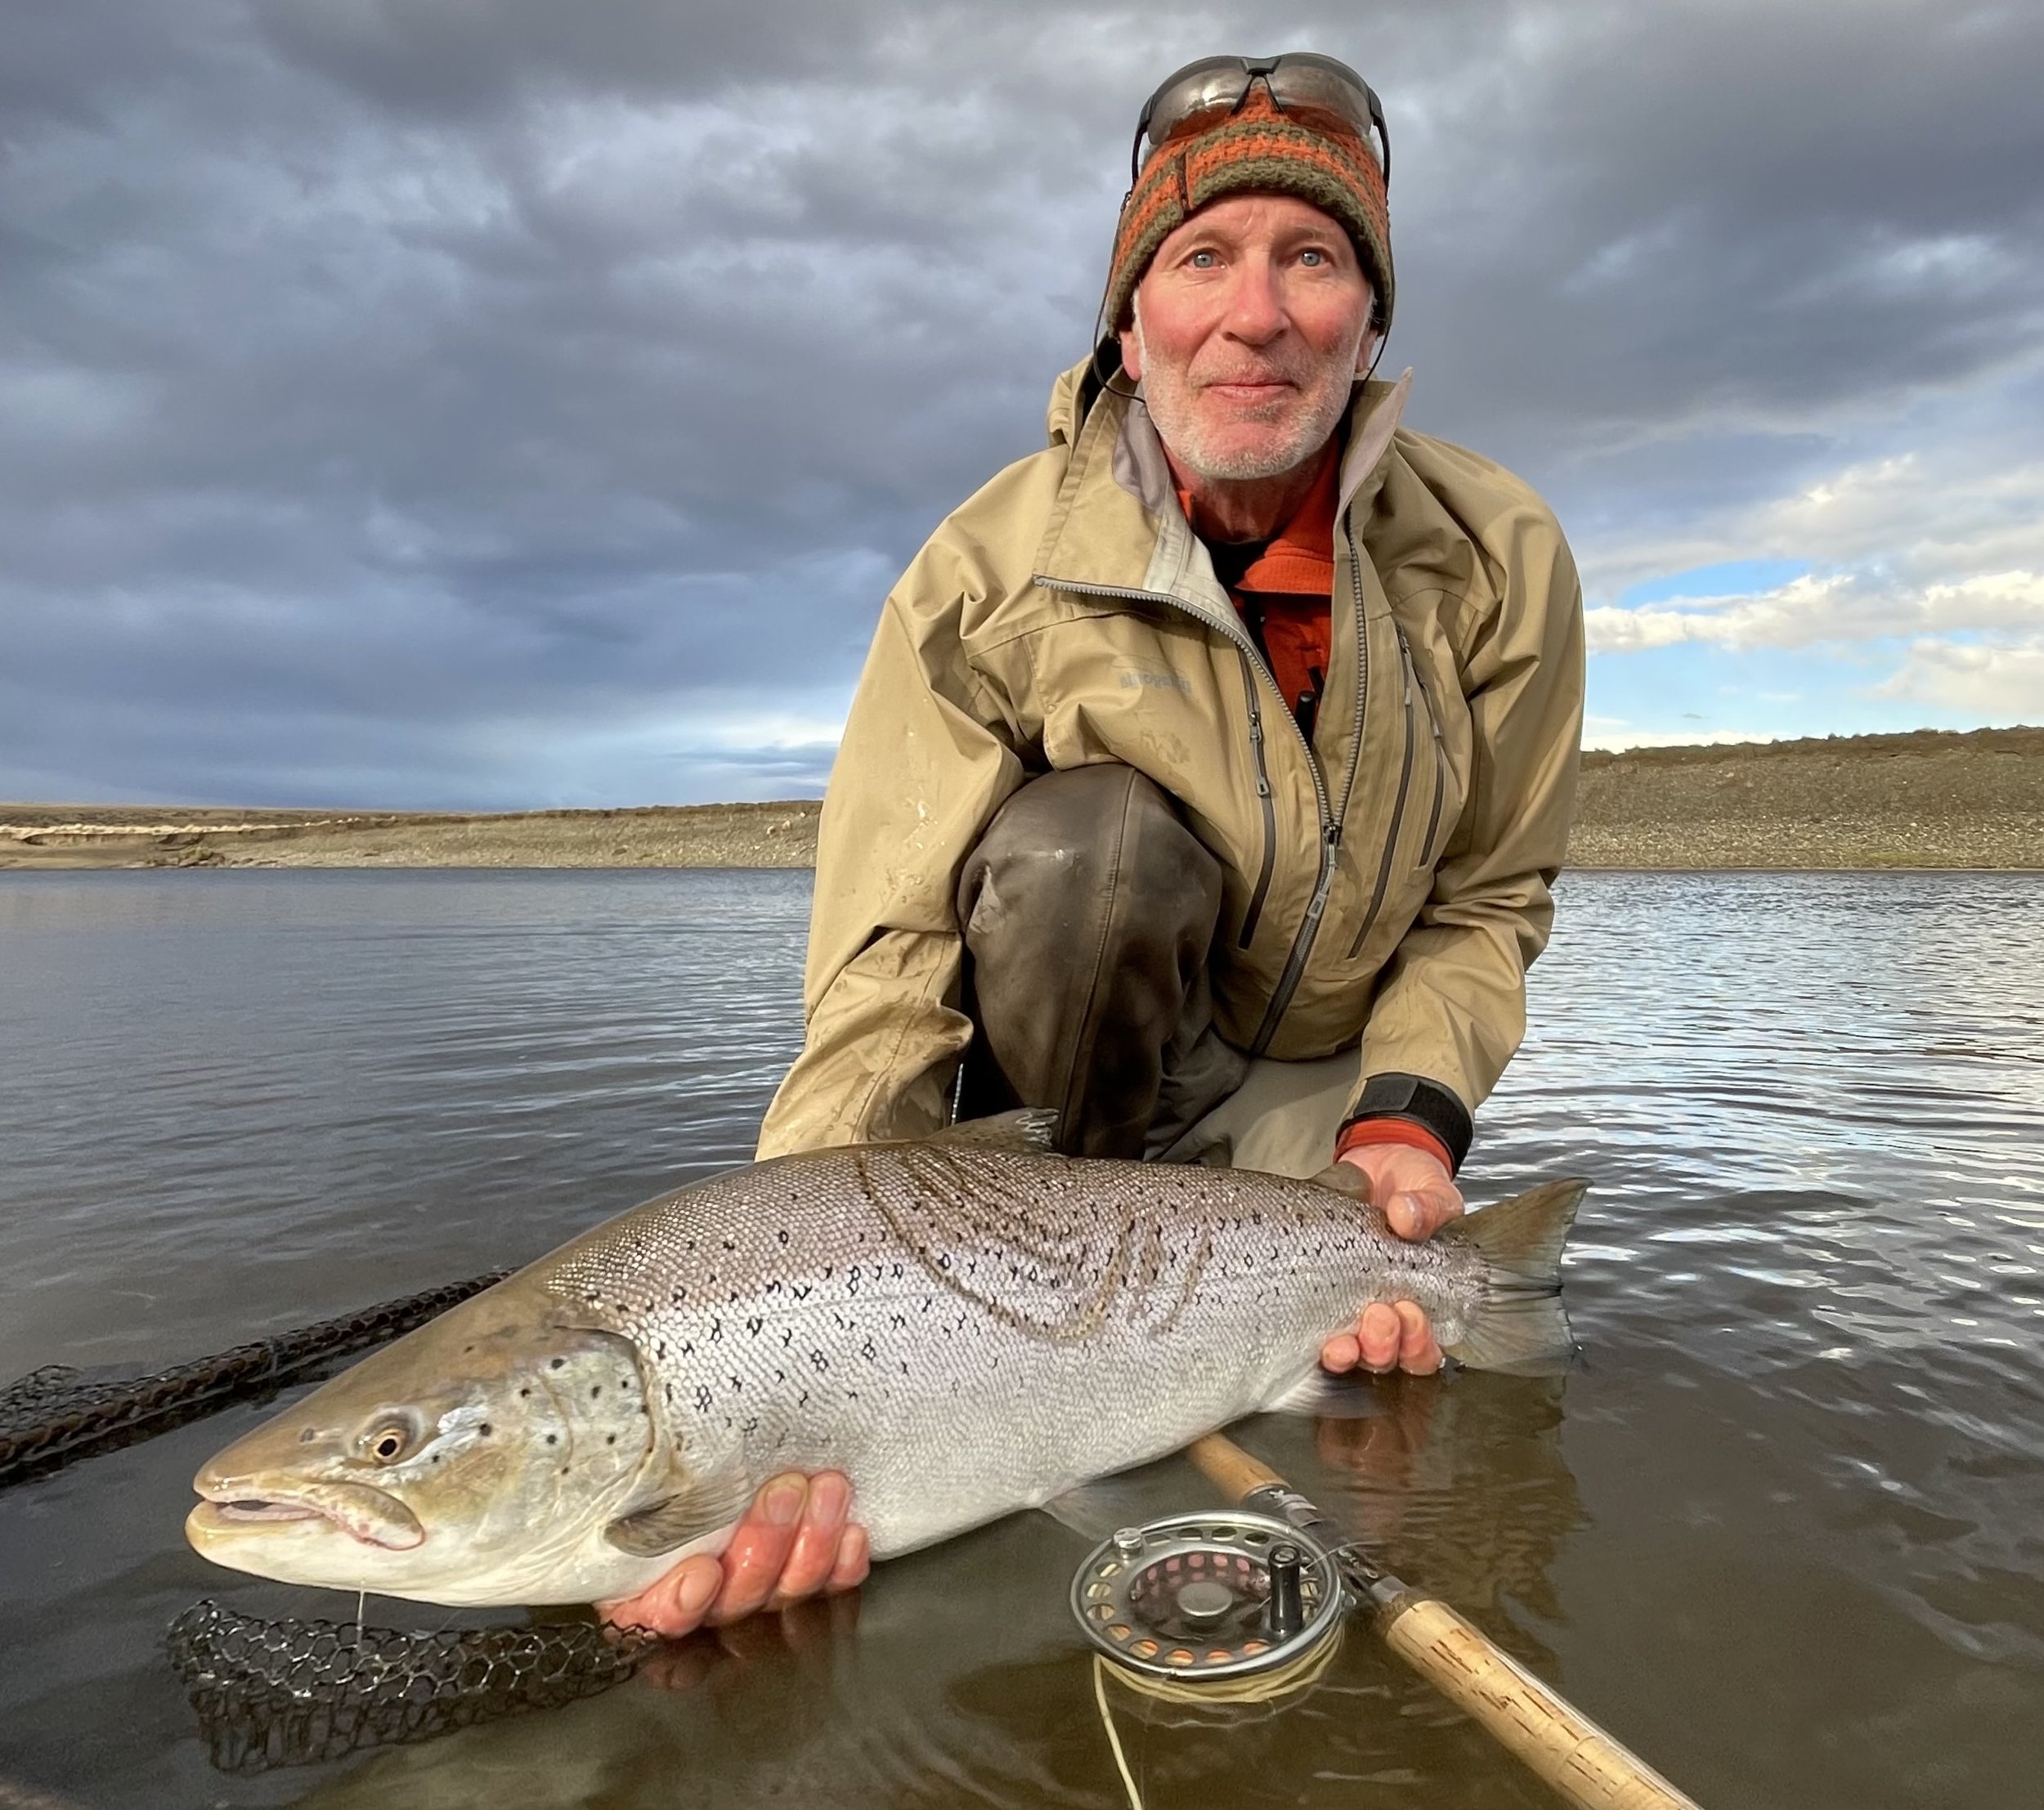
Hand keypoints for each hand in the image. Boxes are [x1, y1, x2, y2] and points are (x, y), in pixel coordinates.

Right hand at [596, 1470, 868, 1638]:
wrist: (737, 1458)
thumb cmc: (674, 1471)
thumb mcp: (647, 1478)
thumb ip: (644, 1492)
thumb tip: (627, 1472)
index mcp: (648, 1584)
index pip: (655, 1618)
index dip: (678, 1605)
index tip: (701, 1572)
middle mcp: (706, 1602)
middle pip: (736, 1598)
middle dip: (764, 1543)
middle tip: (784, 1492)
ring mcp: (761, 1596)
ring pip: (788, 1591)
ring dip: (812, 1540)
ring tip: (826, 1489)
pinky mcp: (810, 1583)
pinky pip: (831, 1588)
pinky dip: (844, 1564)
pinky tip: (853, 1534)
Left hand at [1319, 1142, 1464, 1376]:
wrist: (1378, 1165)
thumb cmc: (1414, 1191)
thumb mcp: (1431, 1193)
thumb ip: (1428, 1207)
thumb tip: (1405, 1216)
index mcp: (1421, 1302)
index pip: (1424, 1349)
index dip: (1418, 1344)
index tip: (1409, 1311)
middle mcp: (1385, 1315)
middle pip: (1387, 1359)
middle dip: (1384, 1347)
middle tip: (1378, 1315)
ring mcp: (1347, 1309)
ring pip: (1352, 1355)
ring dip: (1349, 1353)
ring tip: (1344, 1341)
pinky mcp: (1314, 1296)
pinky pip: (1312, 1333)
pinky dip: (1316, 1342)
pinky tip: (1318, 1339)